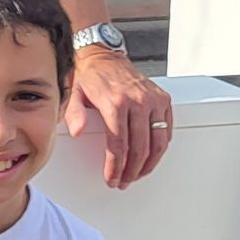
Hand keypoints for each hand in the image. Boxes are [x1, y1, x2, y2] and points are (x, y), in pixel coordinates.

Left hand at [66, 50, 173, 186]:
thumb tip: (77, 132)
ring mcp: (153, 100)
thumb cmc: (89, 78)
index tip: (112, 179)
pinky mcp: (163, 99)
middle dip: (131, 171)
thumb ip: (74, 115)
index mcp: (115, 103)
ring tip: (137, 174)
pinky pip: (166, 131)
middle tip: (124, 181)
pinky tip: (150, 157)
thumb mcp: (73, 95)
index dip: (116, 168)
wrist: (104, 57)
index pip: (118, 145)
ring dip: (148, 164)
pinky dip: (160, 148)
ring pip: (157, 143)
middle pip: (139, 148)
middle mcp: (137, 101)